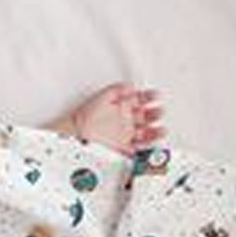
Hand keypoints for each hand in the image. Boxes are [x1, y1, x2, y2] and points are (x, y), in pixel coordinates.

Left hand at [51, 82, 165, 155]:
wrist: (74, 139)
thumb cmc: (84, 119)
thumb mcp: (101, 97)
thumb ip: (117, 90)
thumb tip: (131, 86)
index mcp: (121, 108)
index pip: (140, 100)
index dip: (149, 97)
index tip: (156, 95)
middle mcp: (124, 122)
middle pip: (146, 117)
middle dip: (155, 113)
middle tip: (159, 112)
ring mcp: (124, 137)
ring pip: (145, 134)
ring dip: (155, 131)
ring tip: (161, 130)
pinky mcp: (123, 151)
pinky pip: (139, 150)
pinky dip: (147, 149)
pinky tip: (152, 145)